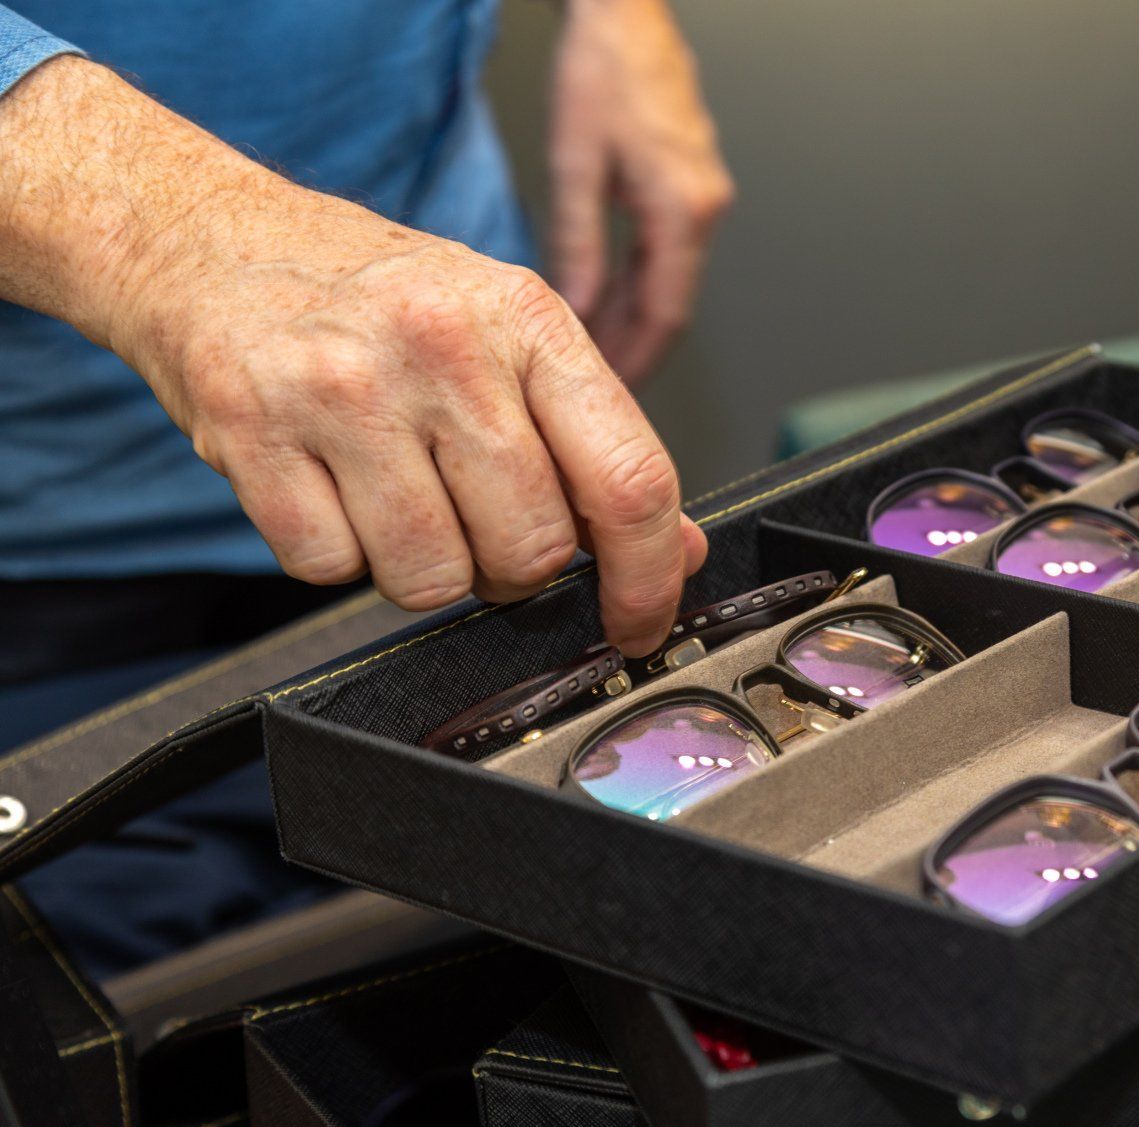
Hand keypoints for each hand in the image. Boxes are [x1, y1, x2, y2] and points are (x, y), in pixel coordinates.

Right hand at [0, 57, 706, 652]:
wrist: (210, 239)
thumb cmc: (376, 298)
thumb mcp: (510, 336)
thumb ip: (597, 443)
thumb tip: (675, 550)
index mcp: (527, 319)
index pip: (629, 479)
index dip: (648, 578)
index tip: (641, 622)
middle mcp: (441, 344)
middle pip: (531, 548)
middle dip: (512, 568)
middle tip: (474, 518)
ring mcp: (341, 386)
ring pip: (430, 578)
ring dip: (421, 567)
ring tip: (395, 493)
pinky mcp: (251, 430)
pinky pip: (330, 570)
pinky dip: (336, 554)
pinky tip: (328, 486)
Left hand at [549, 0, 733, 381]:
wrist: (628, 14)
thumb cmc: (602, 68)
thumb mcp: (576, 161)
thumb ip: (578, 244)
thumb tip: (575, 309)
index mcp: (683, 209)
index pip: (665, 315)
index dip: (637, 364)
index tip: (612, 401)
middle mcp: (703, 209)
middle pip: (670, 307)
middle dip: (632, 352)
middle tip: (595, 394)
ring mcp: (700, 198)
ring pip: (667, 283)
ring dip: (631, 321)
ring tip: (593, 357)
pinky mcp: (687, 186)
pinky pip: (664, 254)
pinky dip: (635, 286)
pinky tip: (605, 303)